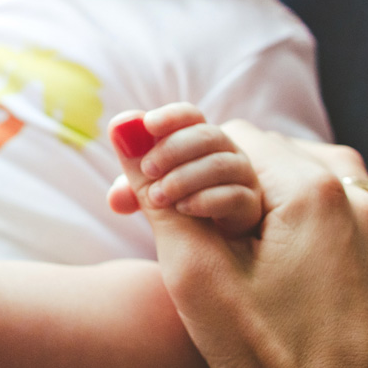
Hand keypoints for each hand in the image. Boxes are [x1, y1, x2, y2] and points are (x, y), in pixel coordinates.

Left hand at [108, 103, 262, 235]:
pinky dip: (205, 200)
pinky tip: (183, 208)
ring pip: (221, 163)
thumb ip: (133, 169)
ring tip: (157, 196)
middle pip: (208, 135)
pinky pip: (236, 196)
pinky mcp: (250, 209)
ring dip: (184, 177)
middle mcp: (225, 154)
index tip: (149, 124)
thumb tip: (117, 131)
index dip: (171, 116)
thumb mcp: (147, 194)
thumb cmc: (175, 211)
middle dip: (173, 149)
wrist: (204, 251)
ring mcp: (242, 180)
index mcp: (198, 143)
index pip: (191, 117)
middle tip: (148, 169)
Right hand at [114, 116, 367, 367]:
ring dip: (246, 192)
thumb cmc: (266, 356)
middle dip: (205, 179)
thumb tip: (124, 123)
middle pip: (261, 152)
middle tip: (161, 218)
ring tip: (212, 235)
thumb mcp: (194, 270)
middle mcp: (358, 194)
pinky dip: (286, 212)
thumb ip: (155, 189)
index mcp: (313, 190)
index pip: (225, 136)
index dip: (173, 163)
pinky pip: (328, 201)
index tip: (136, 202)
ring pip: (295, 172)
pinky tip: (255, 247)